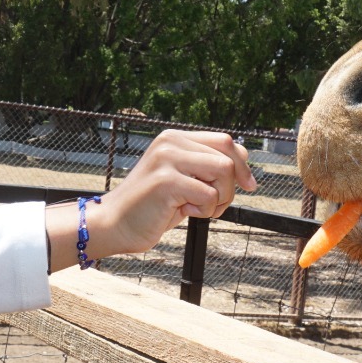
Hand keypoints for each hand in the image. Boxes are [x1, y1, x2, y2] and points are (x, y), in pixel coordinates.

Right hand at [45, 130, 255, 271]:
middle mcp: (170, 142)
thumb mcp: (182, 180)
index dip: (242, 164)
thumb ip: (206, 166)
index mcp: (174, 138)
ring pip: (223, 171)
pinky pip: (208, 194)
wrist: (114, 224)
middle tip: (218, 204)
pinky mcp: (166, 180)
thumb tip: (244, 157)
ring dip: (220, 197)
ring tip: (198, 208)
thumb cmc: (151, 207)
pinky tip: (184, 213)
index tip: (248, 185)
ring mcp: (167, 159)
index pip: (225, 141)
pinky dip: (205, 210)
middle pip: (228, 154)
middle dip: (233, 183)